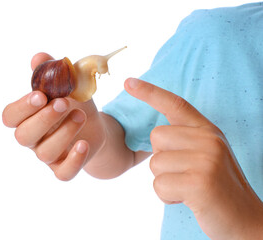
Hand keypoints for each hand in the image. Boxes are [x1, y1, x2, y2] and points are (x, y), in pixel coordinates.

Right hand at [2, 53, 105, 180]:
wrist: (95, 125)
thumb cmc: (76, 103)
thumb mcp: (69, 85)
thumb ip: (53, 73)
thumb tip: (39, 57)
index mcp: (28, 117)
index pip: (11, 117)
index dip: (22, 107)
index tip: (41, 95)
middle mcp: (33, 138)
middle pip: (23, 136)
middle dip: (44, 119)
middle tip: (63, 103)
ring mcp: (48, 155)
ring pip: (45, 153)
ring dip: (64, 133)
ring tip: (81, 116)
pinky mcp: (64, 168)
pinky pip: (63, 174)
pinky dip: (74, 161)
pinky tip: (84, 145)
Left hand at [124, 78, 262, 239]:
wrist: (244, 218)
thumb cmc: (217, 185)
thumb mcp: (206, 154)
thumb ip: (185, 140)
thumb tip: (156, 135)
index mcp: (208, 130)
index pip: (175, 104)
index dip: (149, 92)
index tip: (128, 82)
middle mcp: (208, 139)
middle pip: (156, 137)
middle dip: (162, 158)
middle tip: (183, 173)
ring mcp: (206, 160)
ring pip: (155, 164)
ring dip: (165, 180)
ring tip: (187, 187)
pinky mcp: (199, 183)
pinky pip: (159, 185)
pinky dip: (167, 196)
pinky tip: (186, 199)